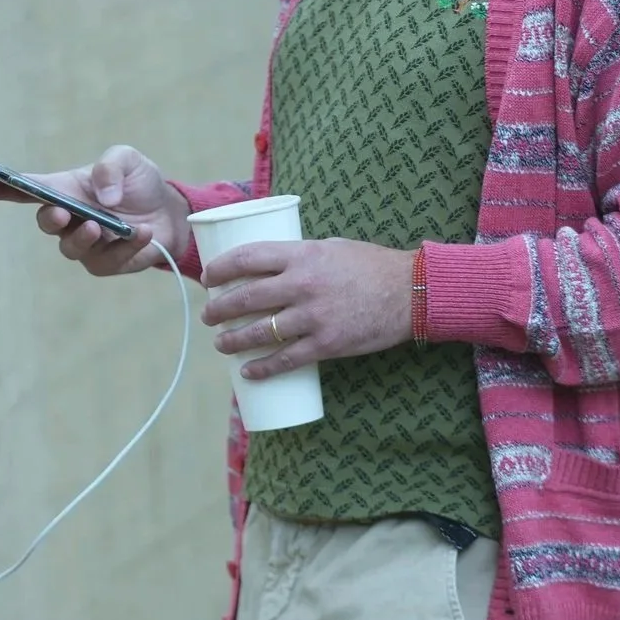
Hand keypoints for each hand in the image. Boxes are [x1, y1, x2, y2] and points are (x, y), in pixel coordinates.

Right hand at [0, 144, 189, 275]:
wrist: (170, 213)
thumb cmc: (140, 183)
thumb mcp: (128, 160)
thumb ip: (111, 167)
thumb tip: (102, 197)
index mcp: (65, 189)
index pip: (27, 189)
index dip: (2, 188)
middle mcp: (69, 217)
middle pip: (44, 222)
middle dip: (49, 218)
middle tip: (62, 213)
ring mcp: (85, 243)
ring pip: (69, 248)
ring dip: (81, 237)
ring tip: (99, 227)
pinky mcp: (105, 263)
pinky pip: (106, 260)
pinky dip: (125, 246)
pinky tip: (142, 233)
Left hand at [199, 239, 414, 377]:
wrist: (410, 292)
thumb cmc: (371, 265)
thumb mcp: (331, 247)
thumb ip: (300, 257)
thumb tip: (269, 266)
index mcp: (302, 255)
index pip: (247, 257)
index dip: (220, 268)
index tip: (209, 278)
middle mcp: (302, 284)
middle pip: (245, 298)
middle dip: (219, 309)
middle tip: (210, 315)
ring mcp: (313, 317)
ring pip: (260, 332)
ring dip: (233, 340)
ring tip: (221, 344)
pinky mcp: (327, 344)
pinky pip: (286, 360)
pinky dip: (263, 369)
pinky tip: (249, 373)